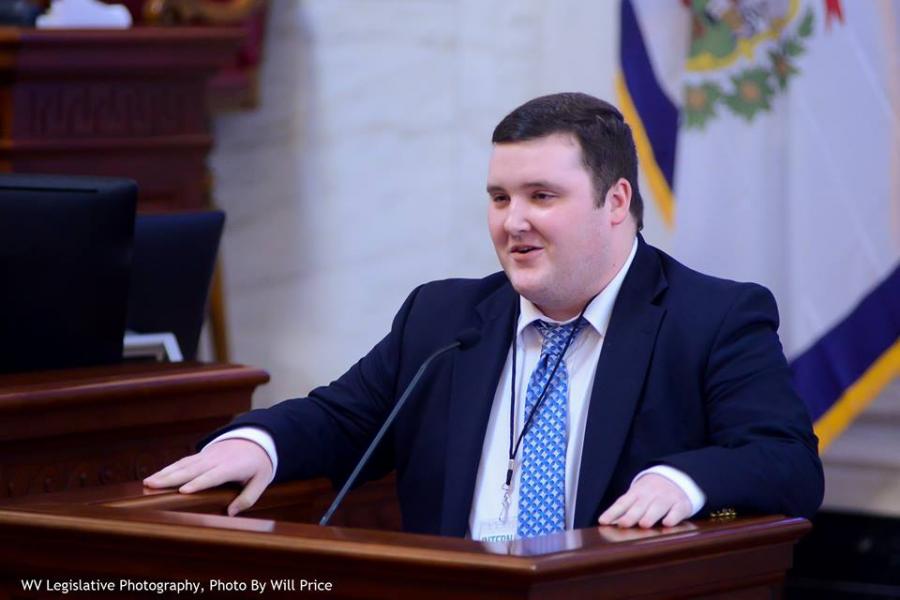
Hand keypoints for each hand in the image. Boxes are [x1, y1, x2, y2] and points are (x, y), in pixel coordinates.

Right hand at [143, 439, 272, 516]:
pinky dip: (168, 468)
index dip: (198, 483)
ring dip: (164, 473)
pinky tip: (155, 476)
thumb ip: (248, 497)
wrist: (257, 439)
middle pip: (191, 469)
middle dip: (171, 478)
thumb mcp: (262, 480)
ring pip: (183, 464)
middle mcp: (216, 459)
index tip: (183, 490)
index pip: (213, 476)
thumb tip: (231, 513)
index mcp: (232, 466)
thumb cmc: (259, 464)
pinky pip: (183, 462)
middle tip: (152, 486)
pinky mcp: (201, 455)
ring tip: (147, 483)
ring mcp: (207, 456)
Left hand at [597, 473, 692, 527]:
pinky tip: (667, 523)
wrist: (676, 476)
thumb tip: (605, 523)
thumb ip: (623, 509)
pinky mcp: (681, 504)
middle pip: (639, 505)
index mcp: (636, 493)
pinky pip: (677, 510)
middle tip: (623, 524)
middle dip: (631, 515)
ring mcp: (667, 498)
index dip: (612, 512)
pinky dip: (673, 516)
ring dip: (650, 515)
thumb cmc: (651, 493)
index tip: (603, 521)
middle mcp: (651, 494)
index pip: (622, 502)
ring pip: (658, 507)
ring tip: (644, 524)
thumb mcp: (636, 496)